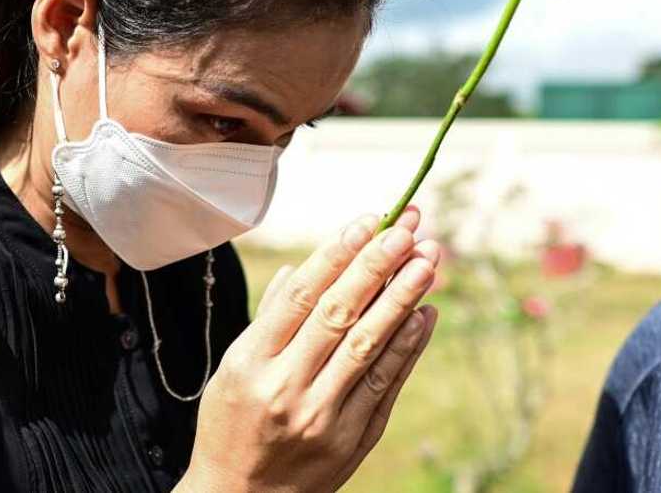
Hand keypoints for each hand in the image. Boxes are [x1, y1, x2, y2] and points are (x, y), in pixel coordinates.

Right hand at [178, 209, 438, 492]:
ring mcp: (322, 416)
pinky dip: (408, 346)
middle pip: (339, 314)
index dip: (338, 255)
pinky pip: (386, 383)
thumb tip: (303, 268)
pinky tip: (425, 314)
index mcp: (250, 362)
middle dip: (376, 266)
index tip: (368, 221)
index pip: (302, 296)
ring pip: (369, 345)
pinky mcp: (352, 439)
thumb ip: (269, 318)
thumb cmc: (232, 424)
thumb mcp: (233, 368)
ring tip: (428, 261)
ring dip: (403, 299)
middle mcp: (286, 386)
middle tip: (408, 229)